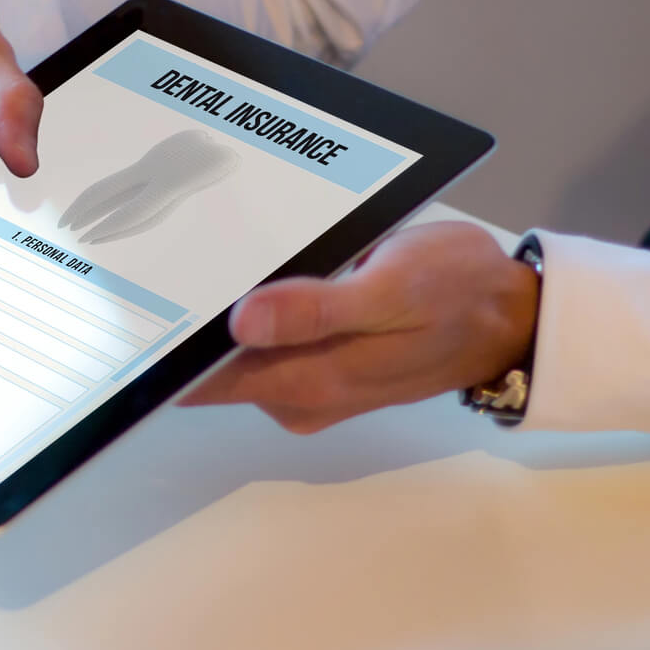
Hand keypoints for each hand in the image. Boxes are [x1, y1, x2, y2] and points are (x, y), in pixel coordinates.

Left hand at [180, 222, 538, 433]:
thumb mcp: (393, 289)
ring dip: (220, 311)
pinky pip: (266, 342)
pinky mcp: (319, 365)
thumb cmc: (457, 294)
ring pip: (238, 352)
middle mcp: (299, 395)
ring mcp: (308, 383)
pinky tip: (251, 271)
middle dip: (189, 321)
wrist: (511, 315)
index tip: (138, 307)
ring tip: (196, 253)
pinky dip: (255, 311)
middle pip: (214, 367)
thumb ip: (317, 310)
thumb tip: (243, 322)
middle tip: (162, 257)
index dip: (168, 351)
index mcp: (311, 382)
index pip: (207, 383)